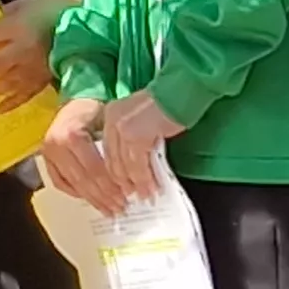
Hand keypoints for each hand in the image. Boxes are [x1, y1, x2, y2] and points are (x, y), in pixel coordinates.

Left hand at [0, 0, 70, 112]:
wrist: (85, 14)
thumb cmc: (50, 5)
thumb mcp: (22, 5)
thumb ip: (2, 18)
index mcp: (17, 26)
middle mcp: (24, 48)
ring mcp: (37, 64)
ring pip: (8, 82)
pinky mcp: (48, 75)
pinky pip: (28, 92)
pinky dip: (13, 101)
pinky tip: (0, 108)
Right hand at [37, 95, 118, 209]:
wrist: (75, 103)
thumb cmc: (94, 110)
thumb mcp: (107, 122)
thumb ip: (114, 149)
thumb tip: (130, 177)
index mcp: (72, 134)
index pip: (94, 169)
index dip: (110, 186)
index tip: (125, 197)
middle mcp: (56, 145)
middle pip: (83, 180)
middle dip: (103, 197)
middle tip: (119, 208)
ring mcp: (48, 153)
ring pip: (72, 184)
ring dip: (92, 199)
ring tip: (108, 210)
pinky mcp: (46, 160)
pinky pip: (60, 183)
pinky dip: (75, 193)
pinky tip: (89, 199)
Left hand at [94, 88, 178, 205]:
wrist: (181, 90)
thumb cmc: (168, 103)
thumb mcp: (141, 120)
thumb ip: (132, 139)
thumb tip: (132, 167)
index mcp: (110, 115)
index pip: (107, 150)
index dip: (114, 173)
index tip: (120, 188)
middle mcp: (112, 120)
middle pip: (112, 160)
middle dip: (122, 183)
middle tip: (131, 198)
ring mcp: (123, 128)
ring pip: (125, 166)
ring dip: (136, 184)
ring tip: (145, 196)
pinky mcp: (137, 136)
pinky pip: (139, 165)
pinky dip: (146, 179)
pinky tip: (153, 188)